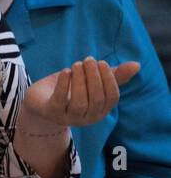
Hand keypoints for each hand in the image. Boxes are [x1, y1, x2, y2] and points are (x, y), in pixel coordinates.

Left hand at [21, 58, 138, 129]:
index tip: (102, 62)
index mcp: (100, 110)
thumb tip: (137, 65)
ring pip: (80, 102)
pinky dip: (63, 85)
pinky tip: (65, 71)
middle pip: (96, 100)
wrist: (39, 100)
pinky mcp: (52, 112)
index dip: (109, 80)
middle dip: (94, 78)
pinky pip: (59, 101)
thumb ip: (113, 75)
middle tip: (88, 60)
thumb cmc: (69, 89)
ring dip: (80, 81)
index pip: (112, 98)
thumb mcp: (91, 81)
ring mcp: (69, 117)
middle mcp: (87, 117)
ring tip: (76, 64)